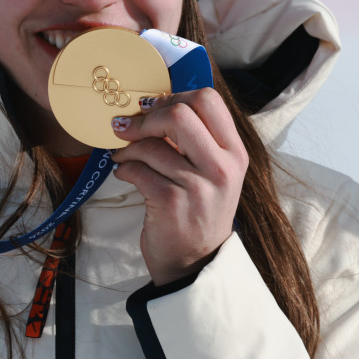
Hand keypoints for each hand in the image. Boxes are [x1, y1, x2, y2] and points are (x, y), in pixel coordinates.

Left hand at [110, 88, 247, 285]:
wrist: (195, 262)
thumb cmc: (197, 209)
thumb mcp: (211, 171)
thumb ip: (193, 138)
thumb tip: (151, 102)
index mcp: (234, 152)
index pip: (208, 99)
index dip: (173, 96)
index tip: (152, 108)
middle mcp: (222, 167)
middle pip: (180, 114)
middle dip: (146, 118)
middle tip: (129, 127)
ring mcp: (199, 187)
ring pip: (152, 145)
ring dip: (128, 147)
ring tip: (123, 155)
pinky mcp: (172, 204)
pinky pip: (138, 169)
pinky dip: (123, 168)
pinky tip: (124, 173)